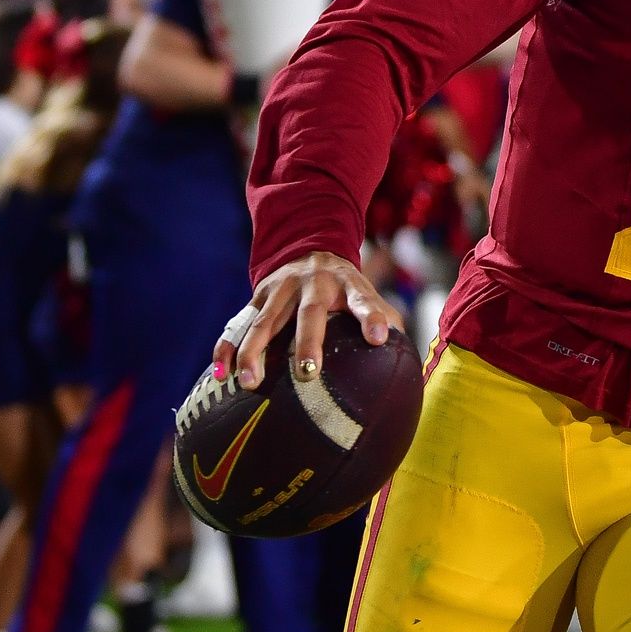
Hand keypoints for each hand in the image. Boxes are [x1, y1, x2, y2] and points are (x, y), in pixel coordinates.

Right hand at [211, 251, 404, 390]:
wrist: (309, 249)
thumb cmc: (347, 289)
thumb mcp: (369, 296)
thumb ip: (387, 322)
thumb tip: (410, 365)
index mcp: (348, 285)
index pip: (364, 300)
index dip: (372, 317)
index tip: (379, 339)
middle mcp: (313, 284)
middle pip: (309, 314)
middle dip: (308, 343)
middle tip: (308, 373)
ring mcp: (281, 289)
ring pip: (265, 320)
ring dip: (254, 351)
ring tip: (250, 382)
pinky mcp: (257, 297)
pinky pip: (238, 324)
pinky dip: (227, 346)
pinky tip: (220, 372)